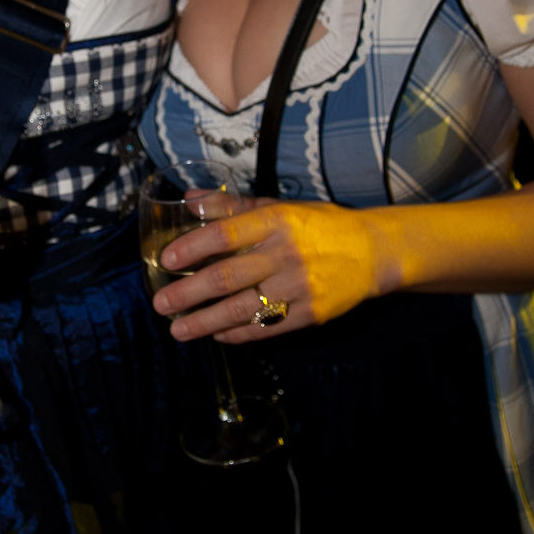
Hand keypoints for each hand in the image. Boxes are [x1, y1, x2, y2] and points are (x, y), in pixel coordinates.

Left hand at [150, 198, 391, 342]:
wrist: (373, 252)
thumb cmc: (318, 226)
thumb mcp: (278, 207)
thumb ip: (232, 206)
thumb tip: (189, 199)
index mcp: (275, 222)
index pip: (226, 233)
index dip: (193, 246)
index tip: (166, 259)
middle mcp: (285, 254)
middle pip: (227, 277)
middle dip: (188, 293)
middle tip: (160, 304)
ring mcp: (298, 287)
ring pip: (242, 309)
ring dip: (205, 322)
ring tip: (178, 330)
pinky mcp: (310, 314)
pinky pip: (265, 328)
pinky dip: (237, 333)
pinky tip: (216, 334)